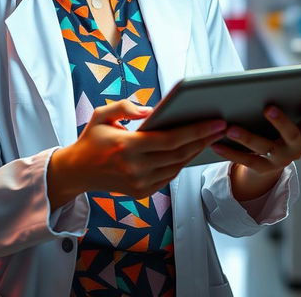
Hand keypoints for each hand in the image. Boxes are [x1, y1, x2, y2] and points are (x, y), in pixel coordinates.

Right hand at [49, 100, 226, 203]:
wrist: (77, 172)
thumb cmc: (92, 138)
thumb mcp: (102, 115)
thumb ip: (125, 107)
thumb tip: (152, 111)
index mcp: (127, 146)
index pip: (170, 139)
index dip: (196, 130)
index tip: (216, 122)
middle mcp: (135, 168)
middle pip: (179, 154)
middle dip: (204, 139)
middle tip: (223, 127)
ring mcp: (139, 184)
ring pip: (177, 166)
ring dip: (195, 151)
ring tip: (211, 136)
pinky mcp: (141, 192)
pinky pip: (168, 176)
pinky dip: (181, 163)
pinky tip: (192, 149)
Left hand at [211, 103, 300, 175]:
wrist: (273, 158)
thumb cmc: (277, 127)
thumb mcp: (284, 118)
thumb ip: (281, 104)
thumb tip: (262, 84)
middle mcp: (296, 148)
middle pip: (291, 135)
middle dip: (280, 121)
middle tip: (268, 108)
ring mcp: (280, 160)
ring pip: (264, 147)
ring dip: (247, 137)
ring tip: (230, 128)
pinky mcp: (263, 169)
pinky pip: (246, 161)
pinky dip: (230, 152)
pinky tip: (216, 144)